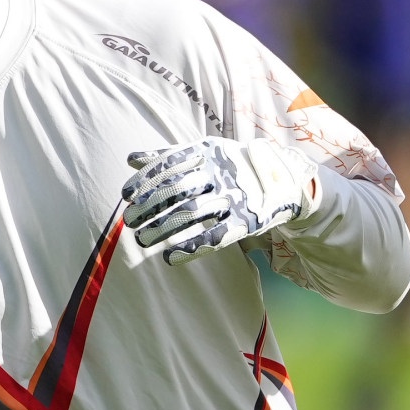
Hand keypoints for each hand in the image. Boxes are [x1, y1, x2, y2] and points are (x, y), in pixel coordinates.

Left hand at [121, 137, 318, 263]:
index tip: (125, 194)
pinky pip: (217, 236)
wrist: (284, 178)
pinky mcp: (247, 221)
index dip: (146, 179)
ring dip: (165, 228)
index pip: (171, 164)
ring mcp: (235, 196)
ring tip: (142, 241)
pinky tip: (171, 258)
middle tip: (128, 221)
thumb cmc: (232, 165)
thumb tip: (131, 159)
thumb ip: (168, 158)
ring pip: (193, 213)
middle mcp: (222, 172)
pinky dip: (193, 248)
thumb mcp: (203, 155)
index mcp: (209, 151)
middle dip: (150, 205)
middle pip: (178, 189)